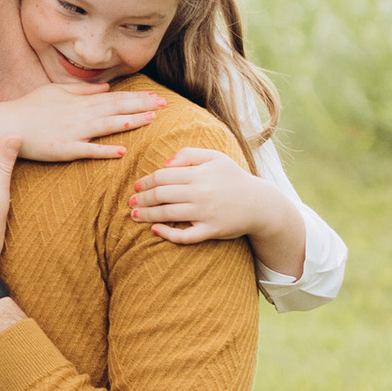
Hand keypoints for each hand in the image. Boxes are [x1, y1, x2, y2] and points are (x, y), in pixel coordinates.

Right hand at [0, 83, 162, 164]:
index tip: (156, 96)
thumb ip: (82, 90)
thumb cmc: (29, 107)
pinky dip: (104, 151)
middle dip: (141, 106)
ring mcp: (73, 132)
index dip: (137, 97)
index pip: (114, 98)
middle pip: (115, 109)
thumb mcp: (55, 91)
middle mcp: (79, 114)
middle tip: (164, 105)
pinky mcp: (64, 149)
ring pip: (107, 126)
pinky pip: (87, 151)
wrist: (5, 124)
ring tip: (151, 120)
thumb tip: (106, 88)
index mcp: (79, 101)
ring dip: (130, 122)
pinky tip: (121, 151)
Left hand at [129, 145, 296, 263]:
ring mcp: (206, 213)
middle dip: (142, 199)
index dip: (146, 181)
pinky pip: (185, 236)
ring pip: (168, 214)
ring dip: (147, 215)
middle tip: (131, 202)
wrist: (260, 204)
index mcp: (200, 174)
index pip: (163, 176)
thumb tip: (165, 163)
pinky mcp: (211, 231)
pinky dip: (168, 234)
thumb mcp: (216, 158)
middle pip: (162, 195)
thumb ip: (190, 155)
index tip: (137, 186)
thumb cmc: (234, 178)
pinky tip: (155, 230)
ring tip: (135, 215)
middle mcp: (202, 193)